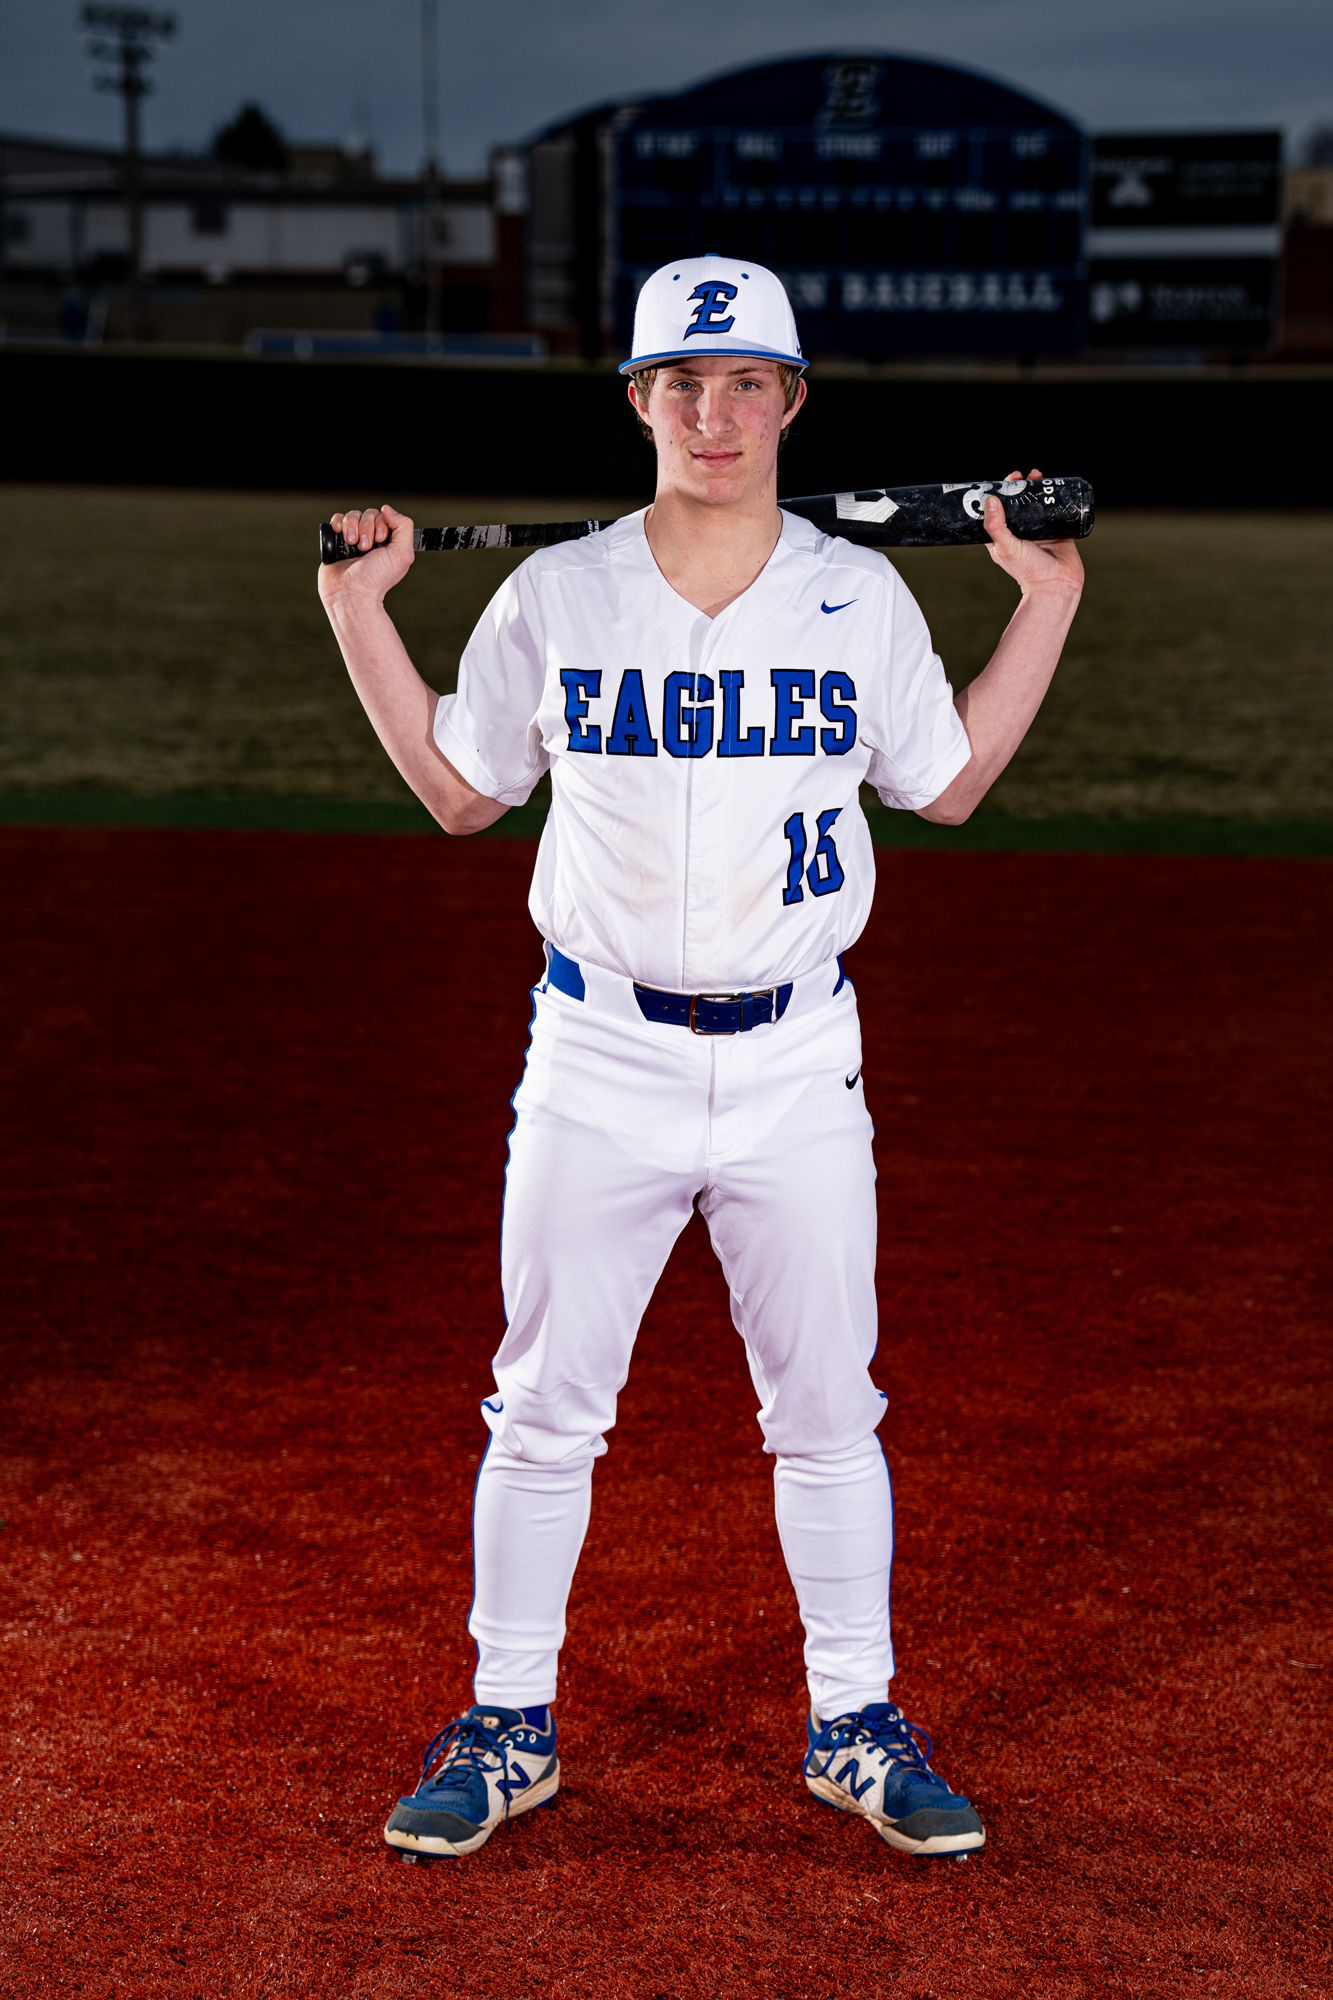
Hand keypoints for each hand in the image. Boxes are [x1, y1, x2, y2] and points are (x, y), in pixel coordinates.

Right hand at [317, 502, 414, 608]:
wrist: (350, 594)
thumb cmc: (377, 579)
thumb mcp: (402, 554)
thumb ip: (404, 527)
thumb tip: (387, 509)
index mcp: (387, 542)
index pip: (383, 516)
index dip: (381, 524)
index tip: (380, 540)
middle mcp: (370, 540)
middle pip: (367, 514)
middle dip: (366, 528)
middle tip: (364, 548)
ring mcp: (352, 540)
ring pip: (352, 516)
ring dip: (351, 527)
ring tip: (352, 544)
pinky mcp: (336, 542)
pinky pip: (337, 521)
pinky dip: (338, 522)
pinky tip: (339, 533)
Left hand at [982, 469, 1083, 598]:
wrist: (1057, 585)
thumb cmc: (1028, 571)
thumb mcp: (1006, 547)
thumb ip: (996, 526)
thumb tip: (990, 500)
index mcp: (1002, 538)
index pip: (994, 513)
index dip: (994, 496)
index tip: (995, 482)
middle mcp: (1020, 532)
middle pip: (1016, 503)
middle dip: (1016, 487)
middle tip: (1018, 475)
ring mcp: (1039, 530)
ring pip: (1035, 503)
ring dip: (1035, 487)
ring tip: (1036, 474)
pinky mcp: (1056, 529)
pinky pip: (1055, 508)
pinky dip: (1054, 495)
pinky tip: (1054, 485)